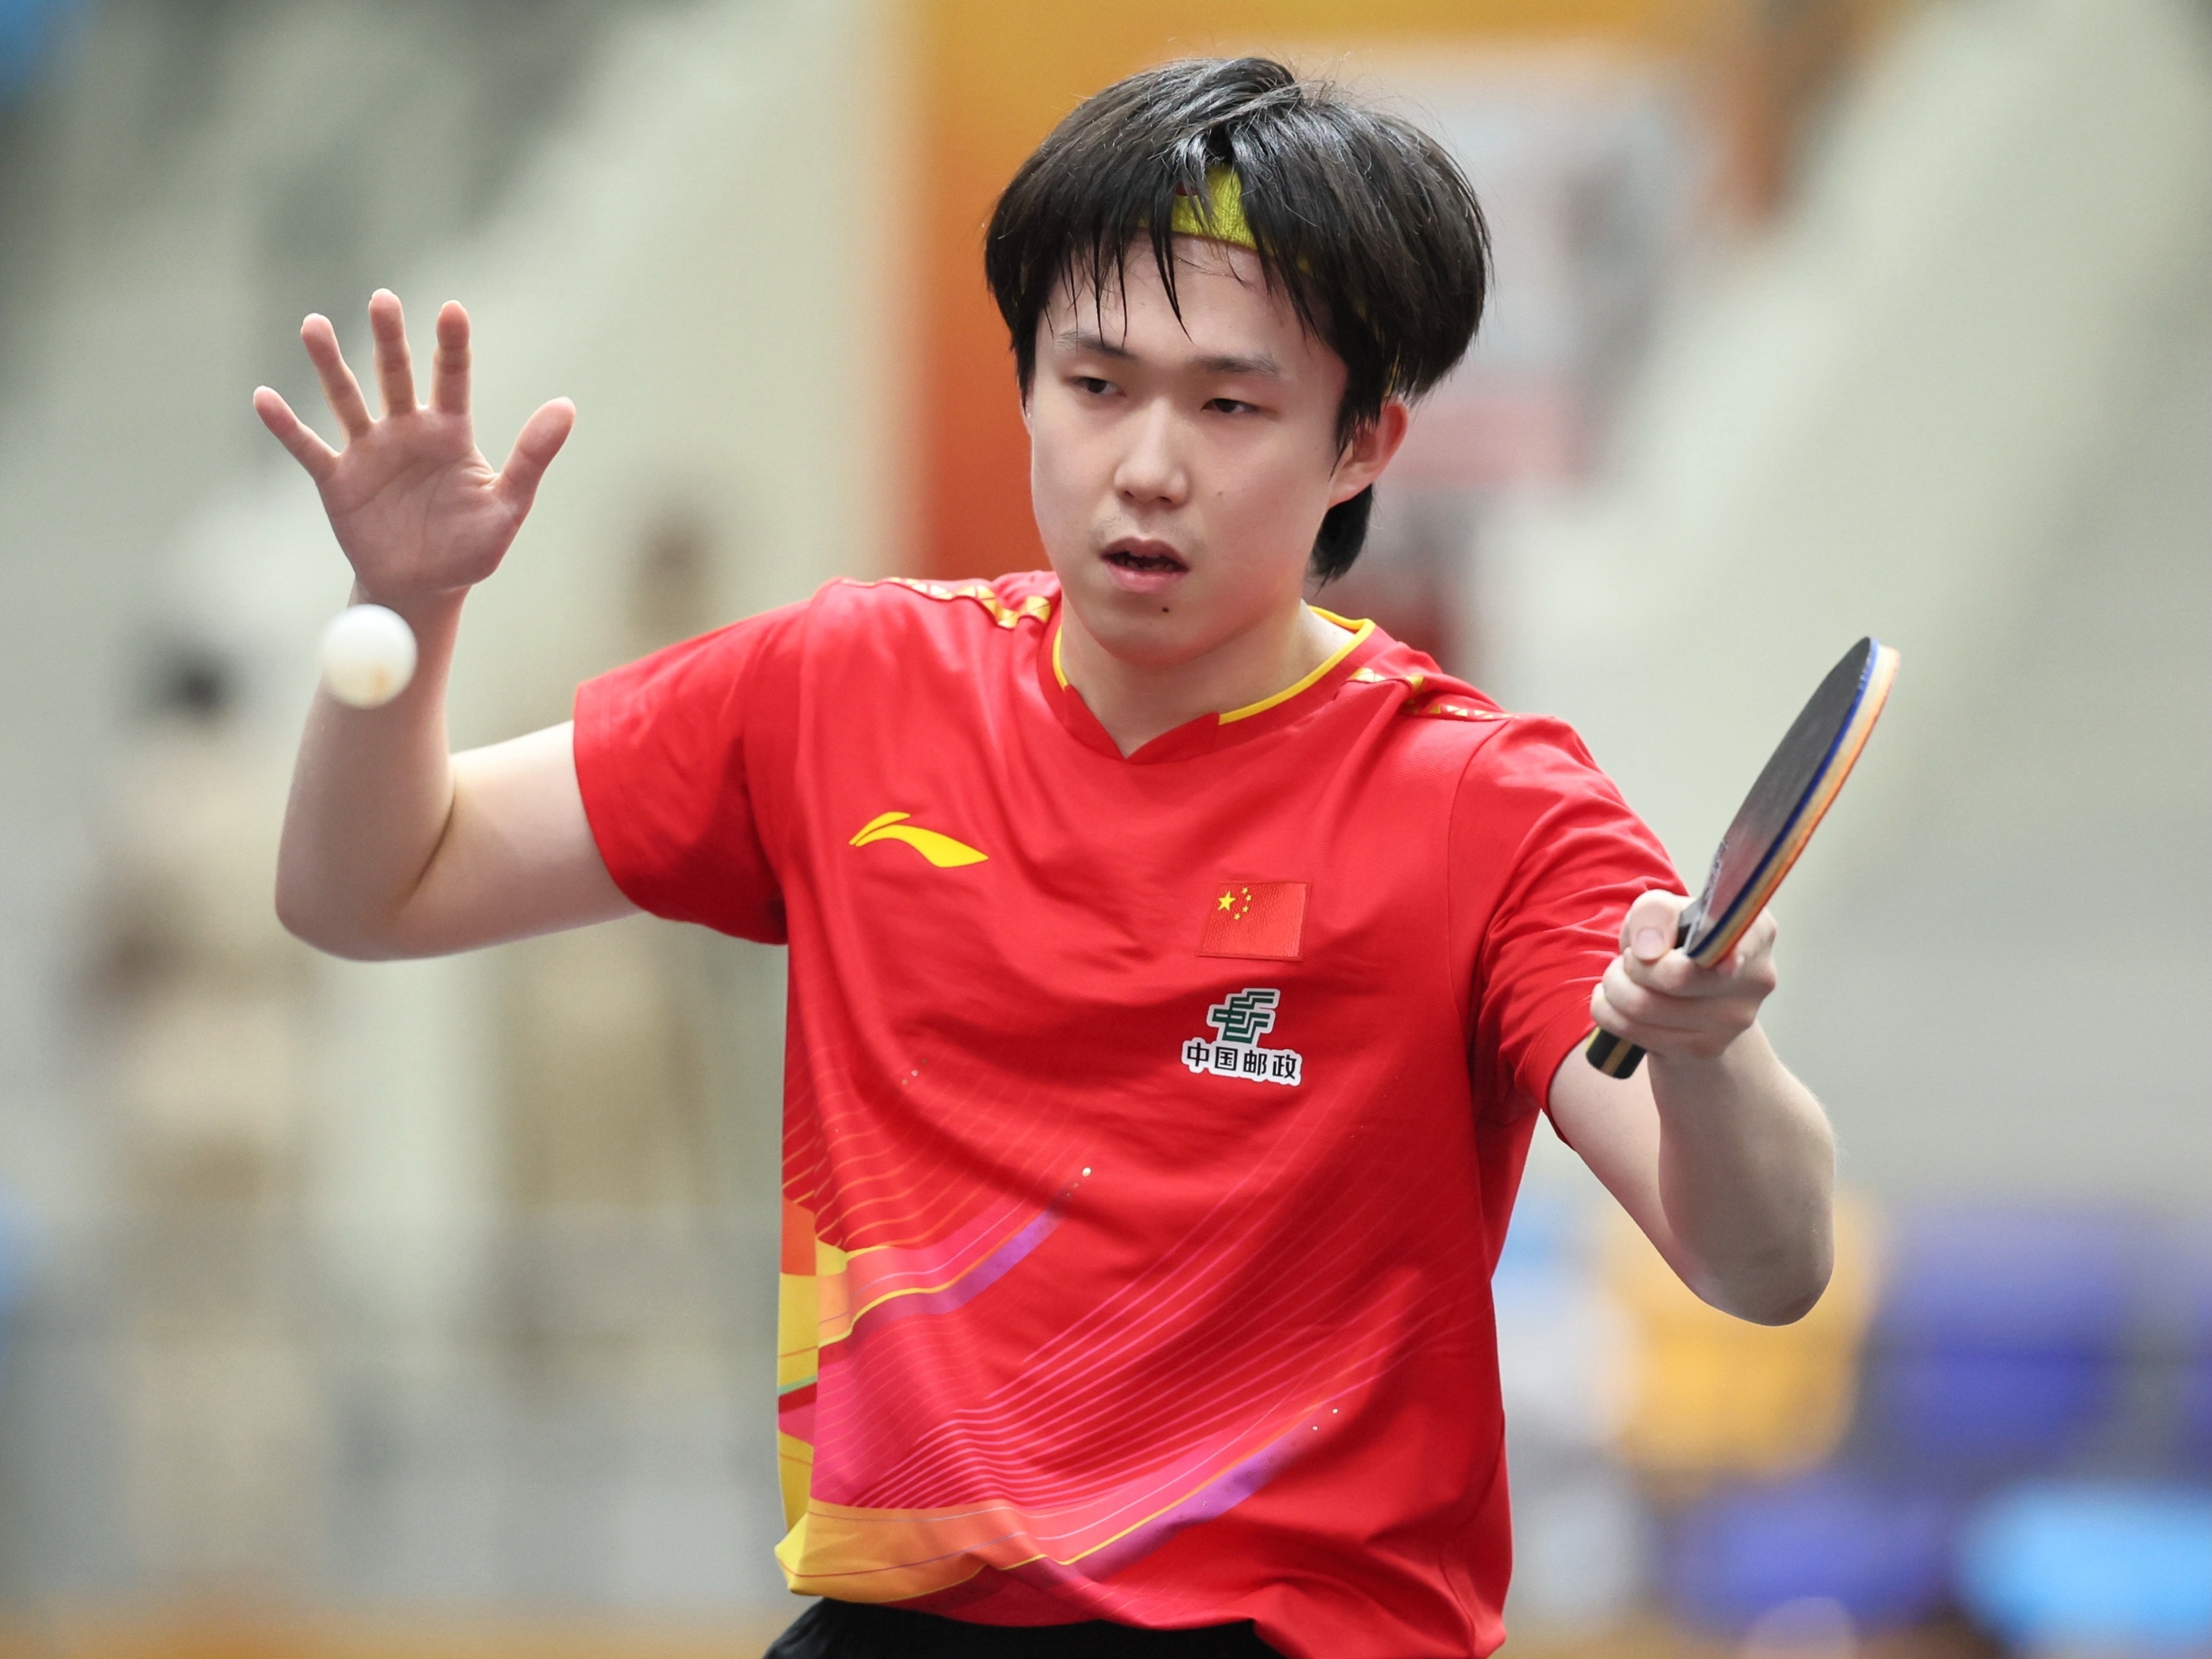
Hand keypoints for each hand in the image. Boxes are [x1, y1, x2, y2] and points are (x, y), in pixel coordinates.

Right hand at [253, 290, 572, 607]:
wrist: (424, 588)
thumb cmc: (471, 548)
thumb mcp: (509, 506)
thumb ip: (532, 457)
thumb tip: (567, 406)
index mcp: (450, 434)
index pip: (453, 378)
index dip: (452, 344)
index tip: (452, 309)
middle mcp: (407, 432)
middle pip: (396, 375)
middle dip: (389, 339)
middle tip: (383, 299)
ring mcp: (369, 452)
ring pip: (346, 399)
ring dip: (329, 364)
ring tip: (313, 325)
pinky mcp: (337, 480)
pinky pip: (307, 447)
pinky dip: (285, 425)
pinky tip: (264, 397)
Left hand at [1589, 889, 1778, 1063]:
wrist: (1694, 1004)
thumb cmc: (1680, 946)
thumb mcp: (1666, 913)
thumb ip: (1655, 911)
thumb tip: (1647, 949)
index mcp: (1755, 932)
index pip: (1730, 940)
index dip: (1696, 943)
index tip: (1666, 945)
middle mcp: (1755, 979)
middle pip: (1676, 977)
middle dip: (1632, 964)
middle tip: (1629, 957)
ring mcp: (1732, 1021)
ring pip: (1645, 1006)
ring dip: (1615, 987)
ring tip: (1619, 977)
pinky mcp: (1703, 1050)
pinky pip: (1632, 1030)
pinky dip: (1608, 1011)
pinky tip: (1617, 1001)